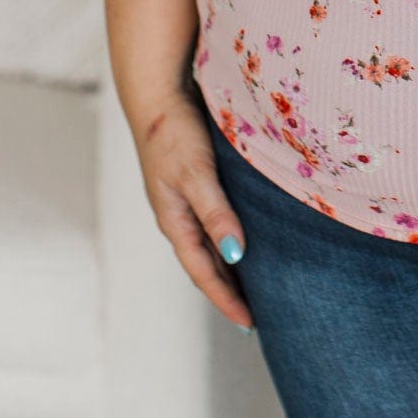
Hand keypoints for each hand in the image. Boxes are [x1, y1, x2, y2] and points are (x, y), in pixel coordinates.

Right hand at [130, 88, 254, 330]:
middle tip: (258, 316)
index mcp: (175, 221)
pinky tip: (250, 236)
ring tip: (258, 285)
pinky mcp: (197, 181)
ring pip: (212, 244)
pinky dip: (231, 236)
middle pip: (207, 264)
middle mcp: (179, 216)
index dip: (226, 299)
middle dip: (229, 291)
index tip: (249, 325)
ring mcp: (186, 199)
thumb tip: (235, 256)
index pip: (203, 273)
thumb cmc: (174, 132)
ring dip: (231, 267)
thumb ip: (215, 213)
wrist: (159, 92)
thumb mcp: (196, 174)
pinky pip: (216, 220)